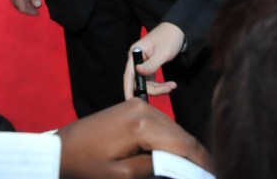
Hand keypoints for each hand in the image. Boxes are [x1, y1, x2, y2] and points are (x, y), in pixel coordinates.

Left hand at [58, 99, 212, 178]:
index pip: (183, 144)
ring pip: (174, 128)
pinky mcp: (135, 107)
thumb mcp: (121, 175)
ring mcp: (140, 105)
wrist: (61, 147)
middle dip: (197, 156)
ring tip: (196, 168)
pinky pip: (162, 125)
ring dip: (186, 149)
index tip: (215, 175)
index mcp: (142, 124)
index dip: (202, 162)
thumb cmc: (86, 165)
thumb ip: (154, 168)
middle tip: (211, 173)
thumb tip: (178, 167)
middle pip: (182, 134)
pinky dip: (172, 141)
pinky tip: (177, 156)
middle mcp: (144, 108)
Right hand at [122, 22, 183, 99]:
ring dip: (157, 88)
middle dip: (151, 88)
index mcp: (135, 53)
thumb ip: (151, 64)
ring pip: (145, 82)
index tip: (129, 101)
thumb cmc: (170, 37)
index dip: (127, 88)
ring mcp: (142, 63)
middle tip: (167, 89)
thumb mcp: (163, 52)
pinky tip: (170, 85)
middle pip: (138, 80)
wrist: (179, 30)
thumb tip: (137, 72)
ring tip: (172, 86)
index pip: (129, 74)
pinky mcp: (149, 66)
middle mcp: (136, 59)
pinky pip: (151, 80)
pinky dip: (159, 84)